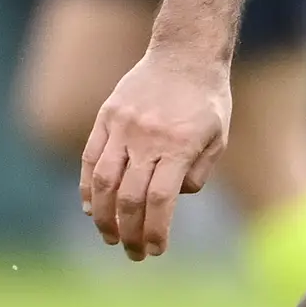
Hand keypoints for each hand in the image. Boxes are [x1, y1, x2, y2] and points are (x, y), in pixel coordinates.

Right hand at [80, 46, 229, 259]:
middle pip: (129, 198)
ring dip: (102, 217)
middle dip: (129, 233)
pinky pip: (90, 159)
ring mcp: (122, 126)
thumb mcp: (218, 138)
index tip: (156, 251)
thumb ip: (197, 173)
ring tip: (109, 236)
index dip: (155, 231)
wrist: (184, 53)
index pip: (160, 200)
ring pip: (102, 182)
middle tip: (133, 253)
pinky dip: (87, 188)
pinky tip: (91, 208)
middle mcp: (147, 137)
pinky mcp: (106, 117)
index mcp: (178, 145)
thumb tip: (172, 200)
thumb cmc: (206, 101)